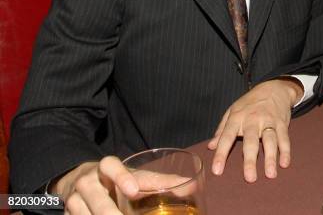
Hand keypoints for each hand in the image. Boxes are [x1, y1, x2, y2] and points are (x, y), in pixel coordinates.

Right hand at [55, 156, 195, 213]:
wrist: (81, 180)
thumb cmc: (118, 179)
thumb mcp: (137, 176)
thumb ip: (161, 182)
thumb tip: (193, 186)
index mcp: (106, 167)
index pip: (111, 166)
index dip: (121, 177)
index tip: (134, 190)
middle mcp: (87, 182)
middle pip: (96, 199)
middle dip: (109, 212)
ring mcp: (74, 200)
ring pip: (83, 214)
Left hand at [207, 79, 303, 182]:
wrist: (273, 88)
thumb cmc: (250, 103)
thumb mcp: (232, 111)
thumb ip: (222, 129)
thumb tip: (210, 146)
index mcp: (237, 117)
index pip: (227, 137)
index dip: (221, 153)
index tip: (217, 171)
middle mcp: (253, 120)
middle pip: (251, 141)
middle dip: (250, 160)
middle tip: (250, 178)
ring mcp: (269, 121)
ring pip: (270, 140)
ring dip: (270, 157)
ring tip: (270, 174)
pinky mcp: (282, 123)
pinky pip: (284, 138)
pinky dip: (285, 151)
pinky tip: (284, 163)